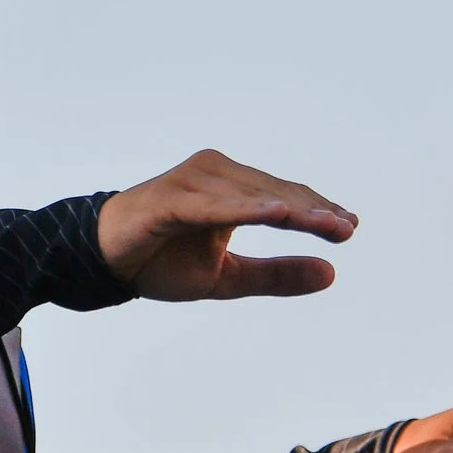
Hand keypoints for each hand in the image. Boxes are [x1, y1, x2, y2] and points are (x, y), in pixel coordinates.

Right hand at [95, 149, 356, 300]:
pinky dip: (244, 209)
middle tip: (346, 229)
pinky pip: (214, 205)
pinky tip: (275, 215)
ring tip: (322, 223)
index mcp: (232, 190)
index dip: (317, 212)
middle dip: (313, 211)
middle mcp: (215, 175)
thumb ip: (276, 275)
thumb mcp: (228, 277)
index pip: (285, 198)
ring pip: (251, 195)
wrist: (103, 262)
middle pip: (275, 193)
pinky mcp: (170, 198)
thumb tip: (331, 274)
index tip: (349, 229)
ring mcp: (193, 183)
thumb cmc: (161, 262)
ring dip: (288, 209)